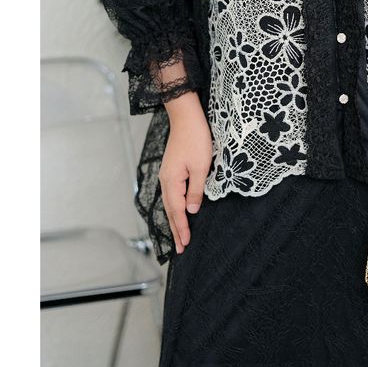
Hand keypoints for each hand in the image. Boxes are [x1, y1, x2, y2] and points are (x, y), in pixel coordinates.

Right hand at [158, 91, 212, 253]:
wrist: (186, 117)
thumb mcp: (202, 166)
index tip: (185, 245)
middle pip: (170, 210)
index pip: (177, 211)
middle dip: (175, 230)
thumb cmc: (196, 139)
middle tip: (180, 249)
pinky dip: (174, 208)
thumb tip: (191, 212)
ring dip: (175, 220)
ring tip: (179, 236)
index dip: (181, 229)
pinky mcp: (172, 170)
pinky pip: (172, 194)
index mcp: (172, 181)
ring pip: (170, 203)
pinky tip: (178, 212)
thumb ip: (197, 190)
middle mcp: (165, 180)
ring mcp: (167, 175)